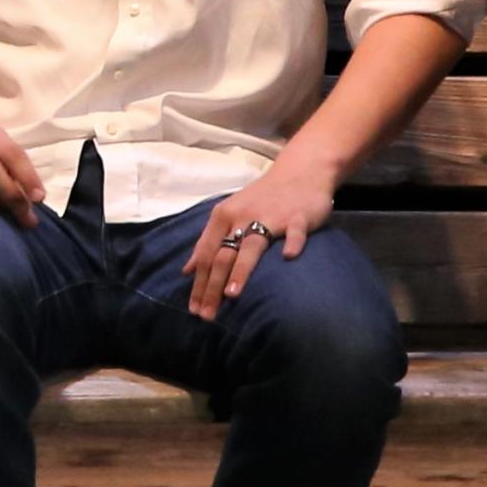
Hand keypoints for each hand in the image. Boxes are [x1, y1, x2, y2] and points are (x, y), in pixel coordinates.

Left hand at [185, 161, 337, 320]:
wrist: (300, 171)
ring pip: (252, 245)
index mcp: (223, 216)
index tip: (193, 310)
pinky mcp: (297, 217)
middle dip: (213, 286)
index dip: (198, 283)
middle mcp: (243, 216)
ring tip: (232, 295)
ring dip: (240, 270)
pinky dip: (292, 243)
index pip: (207, 254)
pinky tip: (288, 257)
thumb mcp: (229, 214)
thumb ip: (208, 241)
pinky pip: (294, 232)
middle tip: (207, 315)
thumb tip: (187, 270)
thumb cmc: (261, 198)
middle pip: (223, 254)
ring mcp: (271, 216)